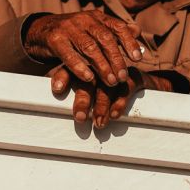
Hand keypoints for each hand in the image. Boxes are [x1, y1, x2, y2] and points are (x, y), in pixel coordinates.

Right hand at [23, 11, 143, 86]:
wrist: (41, 30)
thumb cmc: (73, 34)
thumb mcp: (94, 29)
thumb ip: (115, 31)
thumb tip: (138, 31)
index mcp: (97, 17)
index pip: (118, 27)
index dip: (129, 42)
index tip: (138, 58)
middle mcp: (85, 19)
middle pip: (105, 38)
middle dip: (116, 58)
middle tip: (123, 77)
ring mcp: (69, 28)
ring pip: (89, 47)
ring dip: (102, 66)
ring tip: (111, 82)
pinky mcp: (54, 38)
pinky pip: (68, 54)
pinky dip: (79, 67)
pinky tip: (88, 78)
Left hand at [48, 65, 175, 127]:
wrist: (136, 82)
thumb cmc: (103, 90)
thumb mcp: (85, 92)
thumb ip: (71, 98)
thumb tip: (53, 116)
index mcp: (82, 67)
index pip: (69, 69)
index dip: (62, 78)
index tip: (56, 90)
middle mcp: (97, 66)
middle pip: (88, 80)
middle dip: (83, 100)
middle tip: (79, 118)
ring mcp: (115, 71)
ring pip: (107, 86)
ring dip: (102, 105)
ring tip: (98, 124)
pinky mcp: (132, 76)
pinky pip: (125, 88)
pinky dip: (119, 102)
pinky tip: (114, 115)